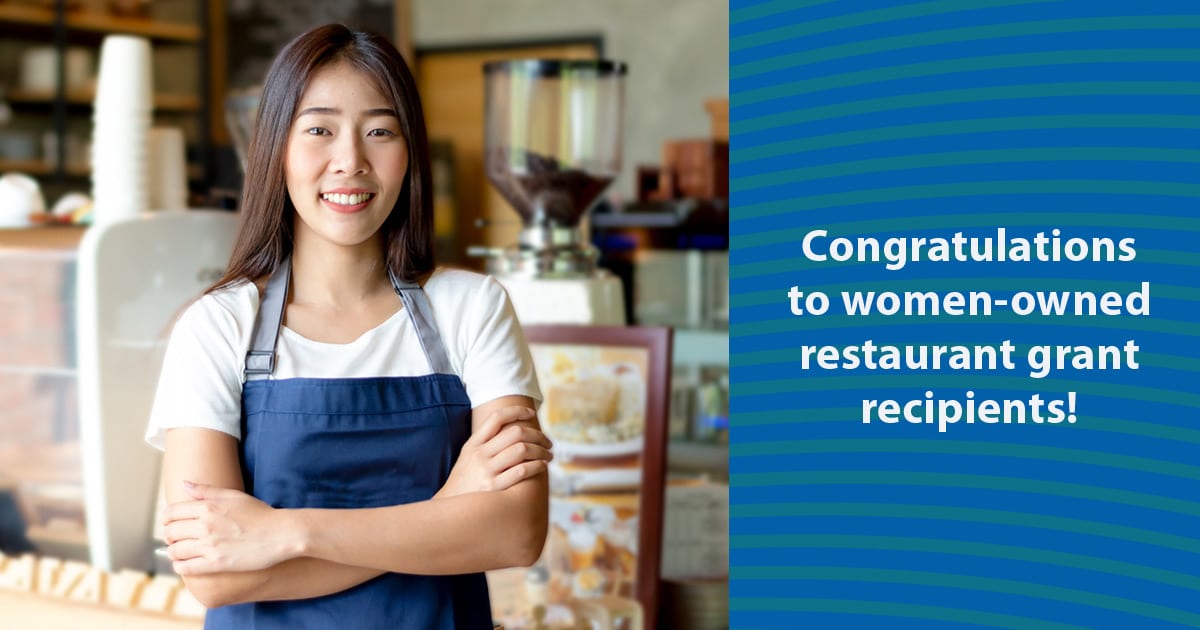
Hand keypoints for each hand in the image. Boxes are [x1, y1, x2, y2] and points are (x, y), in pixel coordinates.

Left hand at [163, 481, 301, 575]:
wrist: (281, 534)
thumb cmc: (260, 513)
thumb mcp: (234, 496)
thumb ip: (206, 490)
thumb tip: (184, 484)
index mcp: (208, 507)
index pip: (171, 513)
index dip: (166, 518)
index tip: (170, 522)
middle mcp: (205, 526)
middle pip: (170, 532)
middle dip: (169, 535)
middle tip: (175, 538)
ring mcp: (210, 546)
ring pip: (175, 551)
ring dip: (173, 551)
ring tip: (180, 551)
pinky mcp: (216, 564)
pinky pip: (186, 568)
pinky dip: (180, 566)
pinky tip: (184, 564)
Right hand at [437, 405, 552, 497]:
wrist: (450, 508)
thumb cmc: (464, 481)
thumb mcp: (468, 457)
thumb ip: (485, 442)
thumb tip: (512, 428)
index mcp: (473, 444)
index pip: (497, 418)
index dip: (517, 411)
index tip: (531, 413)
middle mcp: (480, 455)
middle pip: (515, 433)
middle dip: (537, 434)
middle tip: (548, 441)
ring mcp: (486, 471)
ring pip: (521, 450)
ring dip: (541, 450)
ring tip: (549, 455)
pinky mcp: (494, 488)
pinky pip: (521, 471)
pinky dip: (536, 465)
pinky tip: (542, 466)